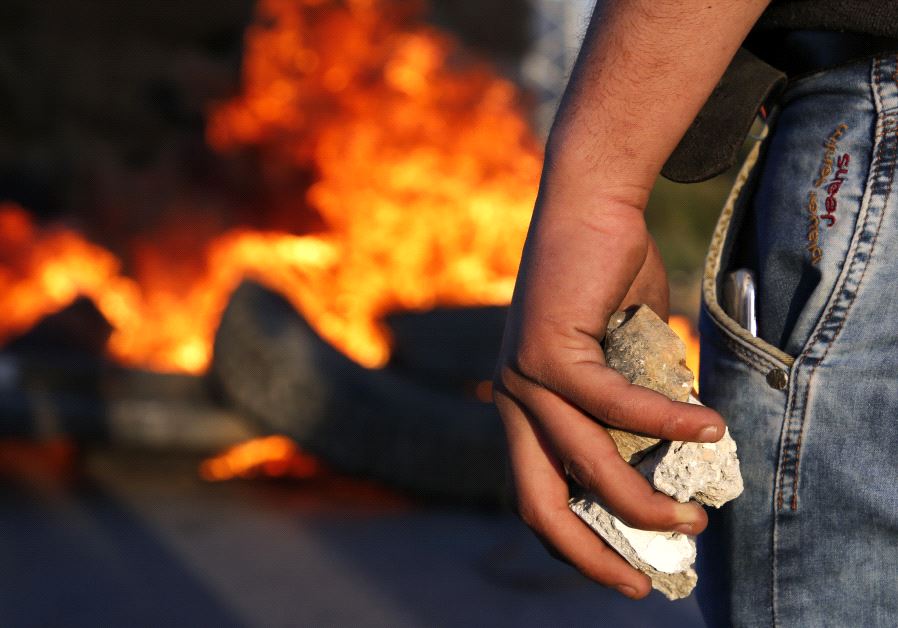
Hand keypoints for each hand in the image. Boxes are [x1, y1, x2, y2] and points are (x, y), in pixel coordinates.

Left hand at [493, 202, 725, 598]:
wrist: (589, 205)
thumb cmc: (606, 279)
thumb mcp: (623, 357)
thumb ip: (637, 405)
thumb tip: (677, 454)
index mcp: (523, 407)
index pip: (535, 493)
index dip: (574, 540)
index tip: (620, 569)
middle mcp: (512, 400)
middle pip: (539, 502)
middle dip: (591, 551)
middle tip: (642, 580)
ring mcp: (523, 377)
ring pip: (585, 462)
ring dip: (643, 500)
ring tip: (694, 519)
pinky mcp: (548, 348)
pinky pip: (614, 404)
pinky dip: (666, 422)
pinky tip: (710, 429)